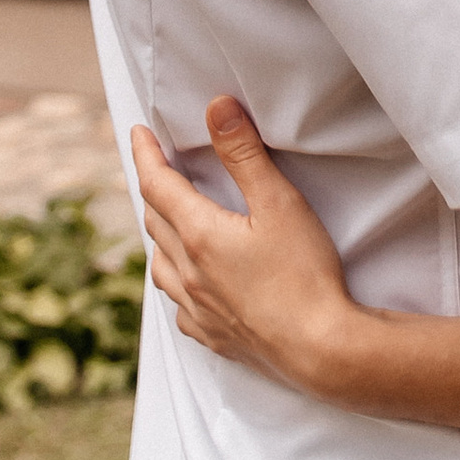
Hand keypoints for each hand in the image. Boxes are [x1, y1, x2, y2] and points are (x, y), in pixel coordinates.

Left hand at [133, 99, 361, 396]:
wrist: (321, 349)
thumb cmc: (304, 274)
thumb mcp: (279, 202)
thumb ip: (244, 153)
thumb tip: (216, 109)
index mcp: (199, 236)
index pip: (158, 186)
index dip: (146, 155)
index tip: (138, 133)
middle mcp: (189, 274)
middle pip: (155, 223)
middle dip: (154, 190)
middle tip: (160, 168)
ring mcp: (199, 310)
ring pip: (161, 267)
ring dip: (160, 237)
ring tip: (169, 222)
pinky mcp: (214, 336)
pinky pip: (179, 305)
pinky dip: (176, 282)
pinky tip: (191, 283)